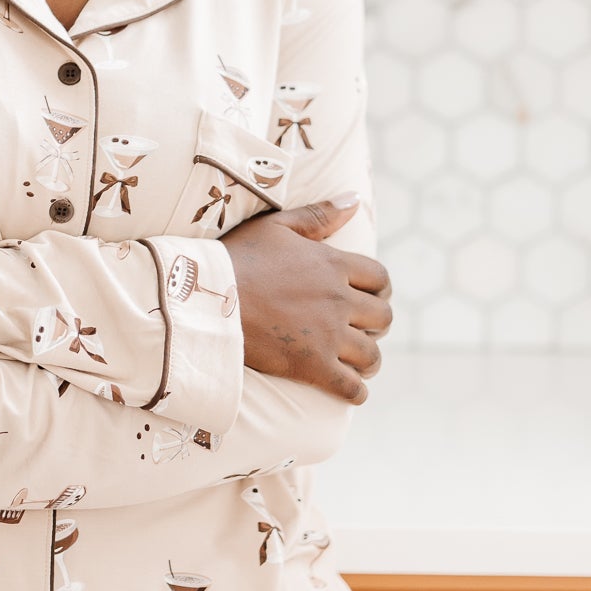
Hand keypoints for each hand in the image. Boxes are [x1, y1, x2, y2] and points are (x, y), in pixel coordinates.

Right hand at [222, 196, 391, 403]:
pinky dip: (355, 391)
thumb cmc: (237, 258)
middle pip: (383, 318)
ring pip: (371, 356)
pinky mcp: (312, 366)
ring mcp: (328, 336)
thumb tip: (356, 199)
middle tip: (359, 330)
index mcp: (333, 264)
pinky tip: (348, 389)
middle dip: (375, 326)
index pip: (380, 280)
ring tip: (355, 362)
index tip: (369, 298)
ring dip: (368, 360)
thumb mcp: (276, 226)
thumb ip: (319, 215)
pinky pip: (351, 387)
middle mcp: (338, 300)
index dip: (379, 291)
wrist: (207, 297)